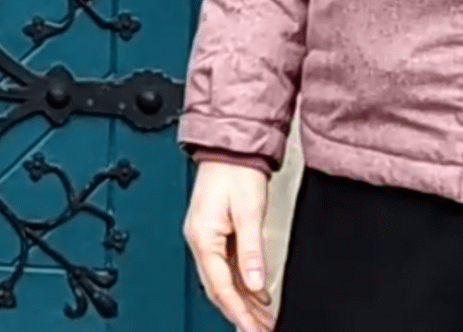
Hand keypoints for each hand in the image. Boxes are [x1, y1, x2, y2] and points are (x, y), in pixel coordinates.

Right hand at [184, 160, 275, 330]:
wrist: (229, 148)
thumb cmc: (234, 172)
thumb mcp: (248, 212)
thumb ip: (252, 251)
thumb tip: (256, 284)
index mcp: (202, 237)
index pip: (221, 286)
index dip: (239, 312)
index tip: (254, 329)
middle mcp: (200, 240)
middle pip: (219, 288)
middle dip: (240, 314)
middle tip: (259, 331)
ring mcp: (206, 238)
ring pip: (223, 281)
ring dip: (242, 303)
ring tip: (262, 322)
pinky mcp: (216, 234)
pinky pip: (227, 268)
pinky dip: (242, 286)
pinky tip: (256, 297)